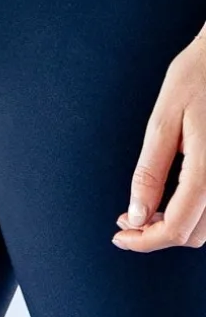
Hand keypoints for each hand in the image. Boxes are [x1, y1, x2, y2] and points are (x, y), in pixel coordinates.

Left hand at [115, 27, 205, 249]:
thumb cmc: (197, 77)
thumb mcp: (164, 118)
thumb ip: (150, 170)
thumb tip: (136, 215)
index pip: (177, 228)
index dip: (145, 240)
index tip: (119, 236)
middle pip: (193, 235)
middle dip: (156, 235)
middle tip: (125, 220)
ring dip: (175, 226)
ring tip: (143, 210)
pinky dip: (191, 213)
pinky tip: (169, 198)